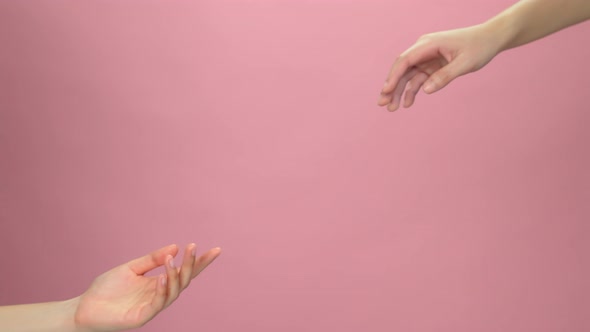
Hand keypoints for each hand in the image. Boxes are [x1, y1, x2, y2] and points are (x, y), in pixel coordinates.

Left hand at [73, 244, 220, 331]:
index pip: (184, 272)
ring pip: (173, 292)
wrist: (83, 308)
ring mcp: (151, 307)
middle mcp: (158, 296)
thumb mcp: (130, 268)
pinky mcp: (141, 317)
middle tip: (193, 248)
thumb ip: (152, 259)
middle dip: (191, 265)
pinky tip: (163, 277)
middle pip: (183, 280)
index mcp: (158, 284)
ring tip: (175, 259)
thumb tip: (175, 247)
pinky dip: (162, 290)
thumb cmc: (106, 290)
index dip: (200, 262)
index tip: (216, 250)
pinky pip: (157, 304)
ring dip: (177, 274)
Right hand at [378, 24, 500, 111]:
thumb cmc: (479, 47)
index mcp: (429, 44)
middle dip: (391, 86)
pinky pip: (417, 79)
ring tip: (392, 108)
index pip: (405, 60)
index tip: (386, 90)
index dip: (394, 76)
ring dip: (398, 91)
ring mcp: (426, 58)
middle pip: (401, 69)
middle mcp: (423, 49)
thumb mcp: (465, 63)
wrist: (489, 39)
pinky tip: (407, 103)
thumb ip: (445, 76)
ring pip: (407, 76)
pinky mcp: (431, 66)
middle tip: (382, 104)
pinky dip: (411, 91)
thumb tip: (426, 90)